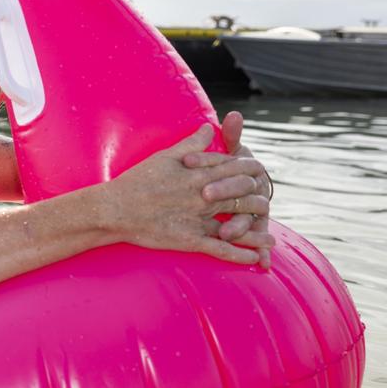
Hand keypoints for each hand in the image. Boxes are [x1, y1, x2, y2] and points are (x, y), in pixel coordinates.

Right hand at [106, 124, 273, 265]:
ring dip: (257, 233)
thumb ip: (192, 143)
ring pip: (238, 224)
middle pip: (243, 194)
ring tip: (270, 240)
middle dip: (259, 198)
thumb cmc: (138, 180)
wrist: (115, 208)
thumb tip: (209, 127)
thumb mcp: (165, 156)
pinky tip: (254, 260)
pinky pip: (221, 249)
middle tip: (267, 203)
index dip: (251, 171)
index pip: (236, 168)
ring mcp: (198, 219)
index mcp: (199, 174)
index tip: (259, 174)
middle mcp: (203, 196)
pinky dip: (240, 255)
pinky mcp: (190, 240)